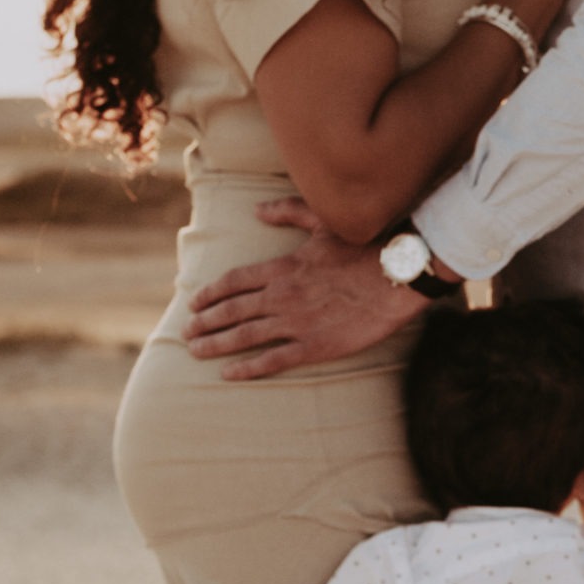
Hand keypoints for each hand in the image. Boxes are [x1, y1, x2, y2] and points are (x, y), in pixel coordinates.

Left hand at [183, 198, 428, 380]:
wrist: (397, 276)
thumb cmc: (364, 247)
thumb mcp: (322, 222)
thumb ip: (286, 213)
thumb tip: (257, 209)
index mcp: (282, 267)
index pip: (233, 282)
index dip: (209, 294)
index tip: (194, 302)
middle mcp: (282, 296)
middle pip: (231, 311)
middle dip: (204, 322)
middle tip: (186, 331)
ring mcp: (296, 324)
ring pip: (244, 336)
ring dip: (216, 345)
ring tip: (195, 351)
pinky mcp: (315, 346)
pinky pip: (272, 360)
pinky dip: (247, 369)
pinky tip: (228, 374)